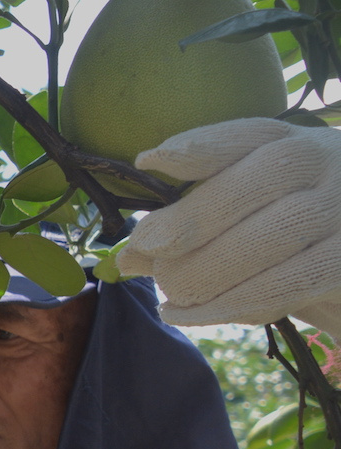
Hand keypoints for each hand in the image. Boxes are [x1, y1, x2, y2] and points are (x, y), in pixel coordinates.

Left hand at [116, 118, 340, 335]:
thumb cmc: (289, 243)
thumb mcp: (246, 221)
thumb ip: (194, 229)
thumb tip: (127, 256)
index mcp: (297, 145)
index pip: (251, 134)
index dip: (201, 146)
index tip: (149, 160)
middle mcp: (329, 165)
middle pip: (263, 178)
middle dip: (197, 216)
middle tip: (147, 245)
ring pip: (276, 234)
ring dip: (211, 268)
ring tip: (169, 289)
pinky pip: (287, 284)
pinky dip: (229, 304)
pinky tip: (186, 314)